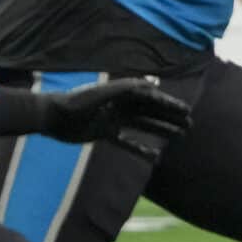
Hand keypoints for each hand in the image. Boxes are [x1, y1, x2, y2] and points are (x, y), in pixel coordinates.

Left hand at [43, 77, 191, 159]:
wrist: (52, 117)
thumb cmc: (75, 102)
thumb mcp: (102, 93)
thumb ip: (125, 88)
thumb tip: (152, 84)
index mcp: (123, 93)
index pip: (152, 98)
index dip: (169, 104)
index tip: (185, 110)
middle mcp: (121, 105)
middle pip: (152, 111)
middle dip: (171, 117)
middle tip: (190, 123)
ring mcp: (114, 119)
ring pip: (144, 126)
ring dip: (162, 130)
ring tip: (180, 135)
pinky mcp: (104, 134)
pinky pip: (127, 143)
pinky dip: (141, 149)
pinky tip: (155, 158)